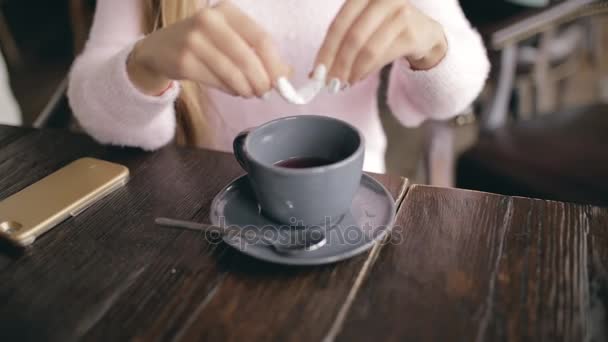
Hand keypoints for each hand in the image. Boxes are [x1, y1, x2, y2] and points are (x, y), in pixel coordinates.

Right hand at [127, 1, 289, 97]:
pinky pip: (218, 82)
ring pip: (233, 74)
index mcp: (227, 11)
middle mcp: (209, 20)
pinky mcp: (184, 62)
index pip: (261, 38)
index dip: (275, 63)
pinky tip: (233, 90)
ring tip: (250, 93)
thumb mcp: (231, 38)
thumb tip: (287, 74)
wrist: (160, 49)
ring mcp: (193, 41)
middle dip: (261, 81)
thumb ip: (258, 52)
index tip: (281, 80)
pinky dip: (231, 90)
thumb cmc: (205, 44)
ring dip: (247, 89)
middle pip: (248, 58)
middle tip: (265, 92)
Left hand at [314, 0, 446, 90]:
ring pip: (368, 49)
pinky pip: (383, 57)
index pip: (339, 24)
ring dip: (353, 71)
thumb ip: (340, 43)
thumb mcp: (362, 27)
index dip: (326, 50)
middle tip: (330, 83)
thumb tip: (314, 73)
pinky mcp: (411, 33)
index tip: (317, 72)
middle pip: (353, 37)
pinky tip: (359, 77)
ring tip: (344, 83)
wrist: (423, 33)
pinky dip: (367, 71)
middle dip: (339, 64)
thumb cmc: (385, 29)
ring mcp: (400, 14)